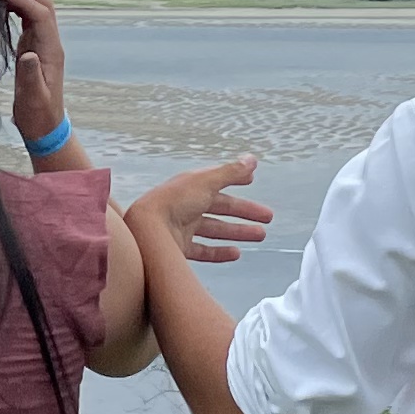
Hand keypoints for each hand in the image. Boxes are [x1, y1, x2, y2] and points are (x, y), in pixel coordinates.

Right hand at [3, 0, 70, 144]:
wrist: (44, 126)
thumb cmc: (38, 114)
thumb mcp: (33, 98)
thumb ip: (31, 76)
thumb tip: (27, 53)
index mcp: (51, 52)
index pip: (42, 16)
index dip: (24, 1)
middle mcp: (50, 44)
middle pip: (45, 6)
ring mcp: (43, 44)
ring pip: (38, 10)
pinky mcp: (34, 48)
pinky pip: (29, 21)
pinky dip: (18, 10)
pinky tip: (2, 9)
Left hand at [129, 157, 268, 262]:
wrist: (146, 232)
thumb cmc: (172, 203)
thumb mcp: (206, 182)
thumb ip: (231, 172)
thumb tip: (252, 159)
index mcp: (190, 187)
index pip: (217, 182)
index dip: (235, 179)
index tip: (252, 180)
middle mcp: (185, 206)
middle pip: (220, 208)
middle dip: (244, 212)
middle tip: (268, 217)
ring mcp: (181, 228)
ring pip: (215, 230)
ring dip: (238, 232)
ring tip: (261, 235)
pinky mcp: (178, 249)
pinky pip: (203, 251)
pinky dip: (220, 252)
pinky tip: (236, 253)